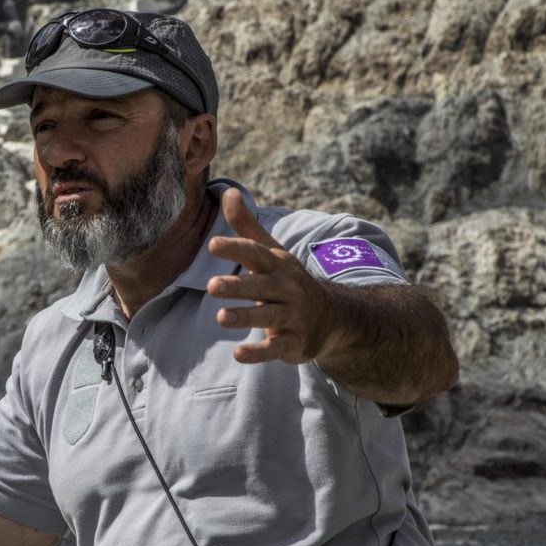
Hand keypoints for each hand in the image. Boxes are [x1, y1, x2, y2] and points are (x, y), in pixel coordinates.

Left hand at [205, 187, 338, 364]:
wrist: (333, 316)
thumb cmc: (289, 281)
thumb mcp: (272, 253)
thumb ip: (246, 226)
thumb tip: (226, 191)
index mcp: (277, 266)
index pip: (256, 253)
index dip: (237, 248)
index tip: (213, 245)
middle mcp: (286, 289)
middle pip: (261, 286)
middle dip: (238, 287)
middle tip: (212, 286)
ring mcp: (292, 316)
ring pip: (268, 316)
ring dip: (246, 317)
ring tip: (221, 317)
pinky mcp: (294, 341)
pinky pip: (275, 348)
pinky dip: (258, 352)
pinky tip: (238, 354)